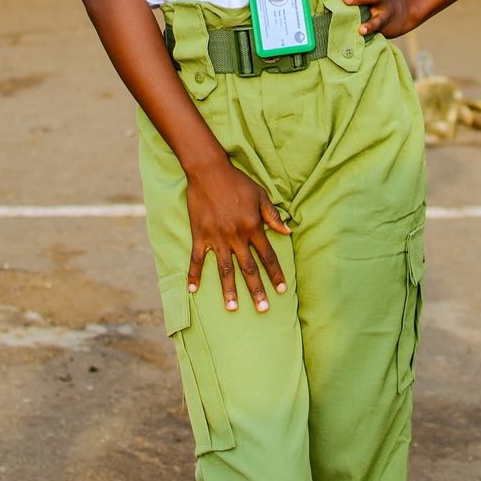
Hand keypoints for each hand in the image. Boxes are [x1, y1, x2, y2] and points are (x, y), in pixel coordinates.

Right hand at [186, 159, 289, 312]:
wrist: (209, 171)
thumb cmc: (237, 182)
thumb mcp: (260, 195)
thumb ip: (273, 216)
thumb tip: (288, 232)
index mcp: (253, 227)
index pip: (267, 256)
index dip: (275, 274)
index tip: (281, 290)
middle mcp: (236, 236)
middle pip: (249, 268)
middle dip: (256, 290)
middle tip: (263, 309)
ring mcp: (217, 238)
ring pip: (225, 269)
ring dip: (229, 290)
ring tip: (232, 308)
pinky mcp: (200, 235)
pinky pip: (196, 259)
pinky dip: (194, 275)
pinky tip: (192, 290)